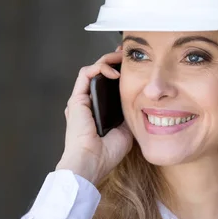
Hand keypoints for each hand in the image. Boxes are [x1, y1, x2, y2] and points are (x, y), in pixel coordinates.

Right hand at [55, 47, 132, 184]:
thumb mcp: (126, 132)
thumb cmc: (106, 154)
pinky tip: (113, 73)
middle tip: (128, 56)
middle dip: (114, 61)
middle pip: (100, 75)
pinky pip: (86, 74)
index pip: (109, 86)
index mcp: (99, 112)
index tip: (134, 67)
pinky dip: (99, 68)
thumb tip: (141, 107)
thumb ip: (129, 118)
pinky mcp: (76, 99)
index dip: (120, 74)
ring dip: (107, 60)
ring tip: (121, 58)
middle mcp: (88, 104)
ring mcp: (81, 100)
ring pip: (93, 70)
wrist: (92, 162)